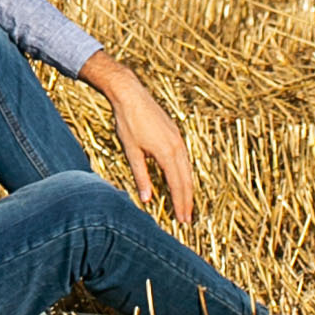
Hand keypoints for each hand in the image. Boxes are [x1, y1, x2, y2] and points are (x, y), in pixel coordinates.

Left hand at [82, 55, 196, 232]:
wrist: (130, 94)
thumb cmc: (128, 122)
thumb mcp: (131, 152)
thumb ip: (141, 176)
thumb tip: (147, 199)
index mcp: (167, 153)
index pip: (177, 185)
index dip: (180, 204)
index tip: (182, 220)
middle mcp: (177, 146)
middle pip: (186, 179)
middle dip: (187, 200)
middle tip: (187, 219)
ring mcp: (178, 139)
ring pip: (187, 169)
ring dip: (187, 187)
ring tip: (186, 204)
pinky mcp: (175, 133)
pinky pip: (184, 158)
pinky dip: (184, 173)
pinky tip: (180, 179)